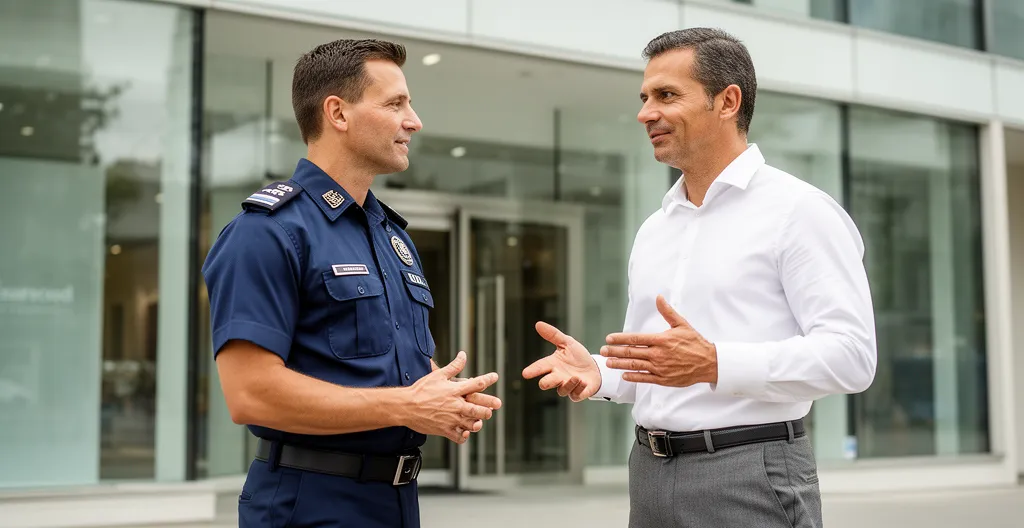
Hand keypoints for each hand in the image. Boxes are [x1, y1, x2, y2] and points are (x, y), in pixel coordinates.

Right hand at [406, 352, 499, 442]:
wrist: (405, 406)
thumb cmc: (420, 390)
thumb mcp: (438, 375)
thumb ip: (453, 366)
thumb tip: (463, 355)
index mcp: (454, 390)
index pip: (477, 384)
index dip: (488, 379)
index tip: (495, 376)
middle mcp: (455, 405)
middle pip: (479, 408)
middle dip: (489, 407)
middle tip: (495, 406)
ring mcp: (451, 419)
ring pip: (472, 424)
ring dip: (479, 422)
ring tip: (480, 420)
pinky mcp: (445, 430)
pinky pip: (459, 436)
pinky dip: (465, 435)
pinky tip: (465, 432)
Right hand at [522, 322, 600, 401]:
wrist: (595, 368)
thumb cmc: (578, 356)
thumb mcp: (567, 342)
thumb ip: (553, 335)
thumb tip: (538, 324)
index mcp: (553, 364)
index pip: (540, 367)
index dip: (533, 370)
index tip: (525, 373)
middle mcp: (558, 377)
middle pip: (546, 383)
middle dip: (546, 383)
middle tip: (547, 380)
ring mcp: (567, 386)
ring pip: (561, 391)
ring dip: (568, 384)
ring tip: (576, 377)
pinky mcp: (577, 394)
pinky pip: (575, 395)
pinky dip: (579, 388)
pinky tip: (583, 382)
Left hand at [602, 295, 717, 386]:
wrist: (709, 363)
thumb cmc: (695, 343)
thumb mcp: (682, 324)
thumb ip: (667, 312)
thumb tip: (659, 297)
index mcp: (661, 340)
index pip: (635, 338)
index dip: (620, 339)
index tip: (609, 339)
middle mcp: (658, 354)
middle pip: (631, 352)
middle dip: (614, 351)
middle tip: (602, 351)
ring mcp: (660, 368)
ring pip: (635, 365)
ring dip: (619, 364)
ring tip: (608, 362)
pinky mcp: (663, 379)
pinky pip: (645, 378)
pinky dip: (633, 377)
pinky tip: (624, 375)